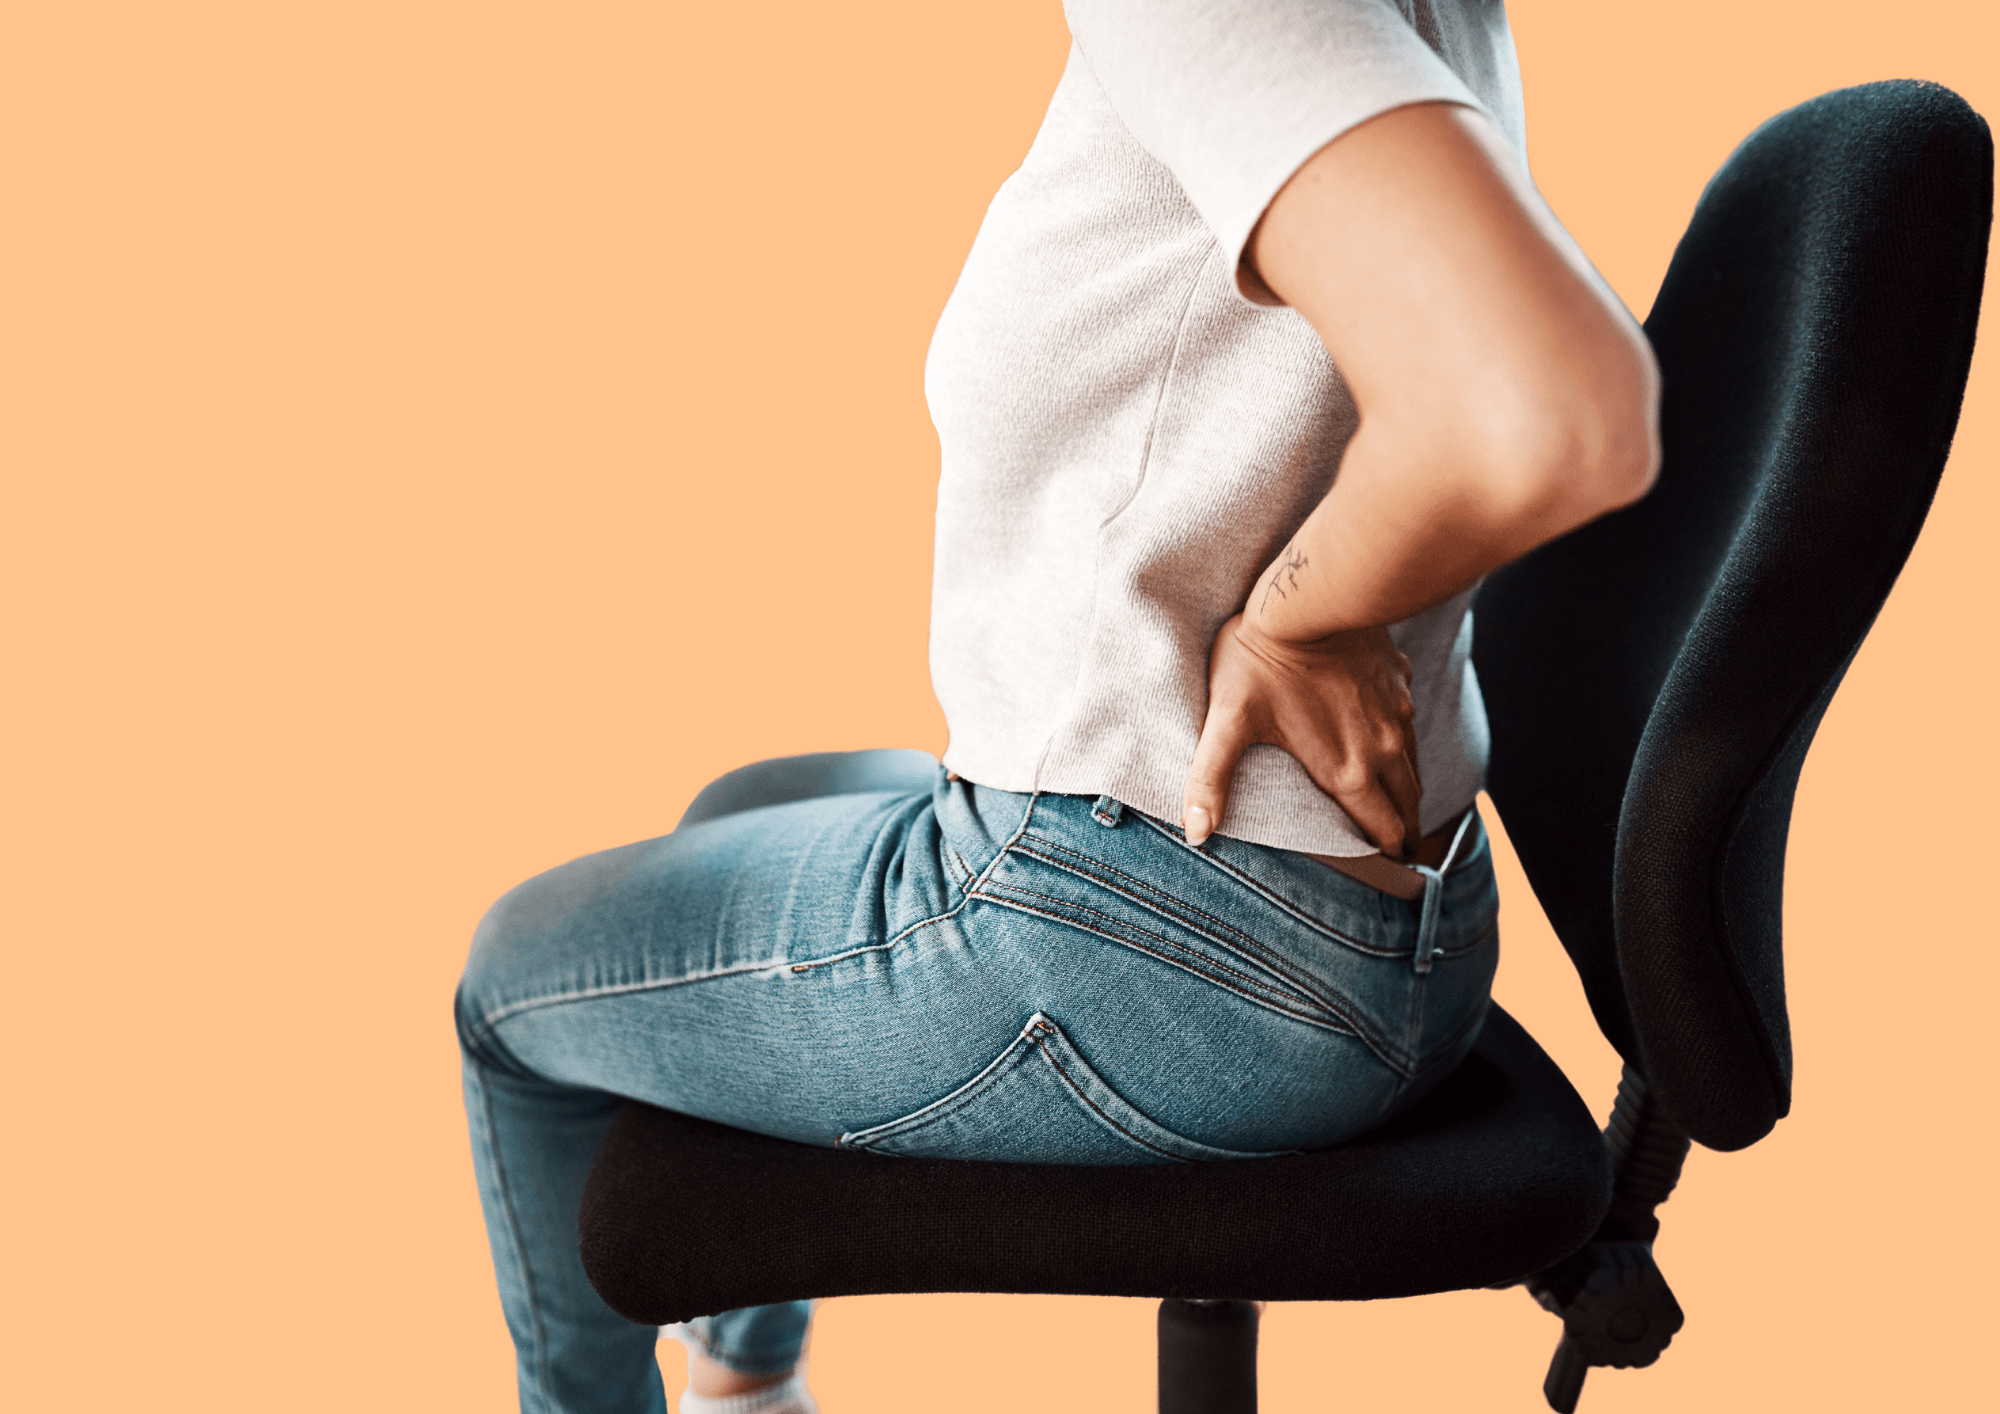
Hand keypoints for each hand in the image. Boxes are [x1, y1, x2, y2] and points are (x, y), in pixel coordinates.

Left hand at [1180, 614, 1421, 857]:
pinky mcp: (1400, 681)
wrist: (1310, 594)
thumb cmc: (1261, 659)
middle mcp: (1384, 748)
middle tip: (1400, 848)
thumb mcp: (1228, 720)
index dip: (1387, 853)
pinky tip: (1389, 742)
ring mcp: (1398, 713)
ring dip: (1408, 790)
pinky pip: (1409, 723)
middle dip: (1404, 830)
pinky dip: (1404, 744)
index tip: (1388, 867)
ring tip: (1399, 806)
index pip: (1383, 830)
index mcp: (1347, 770)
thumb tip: (1195, 833)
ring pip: (1414, 765)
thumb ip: (1210, 779)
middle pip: (1407, 804)